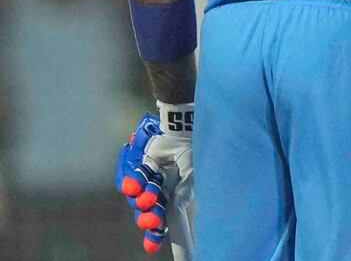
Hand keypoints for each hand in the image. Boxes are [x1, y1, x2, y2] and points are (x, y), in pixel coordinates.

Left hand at [116, 103, 193, 253]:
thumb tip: (172, 212)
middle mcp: (162, 189)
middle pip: (151, 211)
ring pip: (141, 196)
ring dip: (142, 200)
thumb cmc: (191, 154)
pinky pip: (136, 177)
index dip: (157, 232)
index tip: (150, 247)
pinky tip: (130, 187)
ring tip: (148, 198)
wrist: (183, 131)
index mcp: (175, 195)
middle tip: (150, 221)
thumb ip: (182, 194)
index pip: (165, 217)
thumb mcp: (191, 176)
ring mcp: (152, 178)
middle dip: (149, 218)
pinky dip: (133, 183)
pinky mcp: (144, 165)